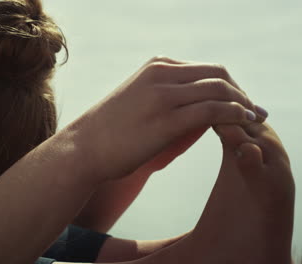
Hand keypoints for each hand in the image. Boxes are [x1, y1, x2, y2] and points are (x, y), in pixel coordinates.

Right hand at [73, 56, 264, 180]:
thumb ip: (171, 99)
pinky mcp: (166, 119)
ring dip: (242, 104)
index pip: (205, 68)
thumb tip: (206, 112)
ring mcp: (163, 94)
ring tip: (252, 120)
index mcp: (155, 67)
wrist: (84, 148)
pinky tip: (242, 125)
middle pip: (218, 73)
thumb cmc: (111, 132)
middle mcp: (160, 73)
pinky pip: (212, 111)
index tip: (239, 101)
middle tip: (252, 111)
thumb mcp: (141, 102)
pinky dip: (233, 116)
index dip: (229, 84)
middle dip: (240, 91)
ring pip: (218, 89)